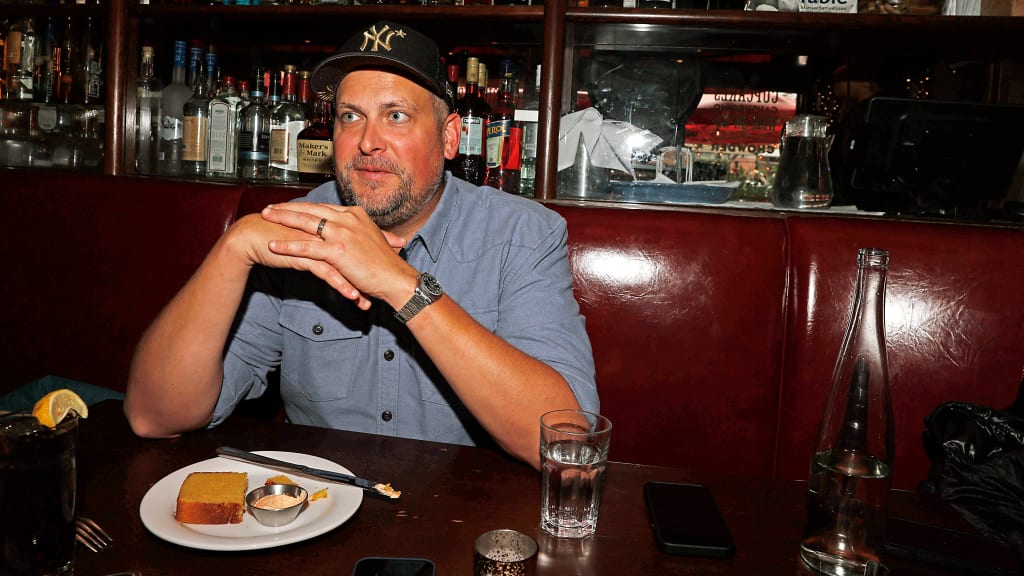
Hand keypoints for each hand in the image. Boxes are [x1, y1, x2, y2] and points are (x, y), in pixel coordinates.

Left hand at [256, 202, 412, 309]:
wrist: (396, 278)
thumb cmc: (386, 266)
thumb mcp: (372, 241)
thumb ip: (358, 234)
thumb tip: (347, 235)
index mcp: (355, 215)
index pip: (323, 207)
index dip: (304, 207)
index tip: (288, 206)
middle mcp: (348, 219)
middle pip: (311, 209)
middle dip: (287, 208)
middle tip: (269, 208)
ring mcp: (343, 233)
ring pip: (305, 223)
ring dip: (282, 220)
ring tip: (265, 220)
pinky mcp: (338, 250)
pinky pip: (307, 247)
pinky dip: (288, 246)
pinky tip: (273, 246)